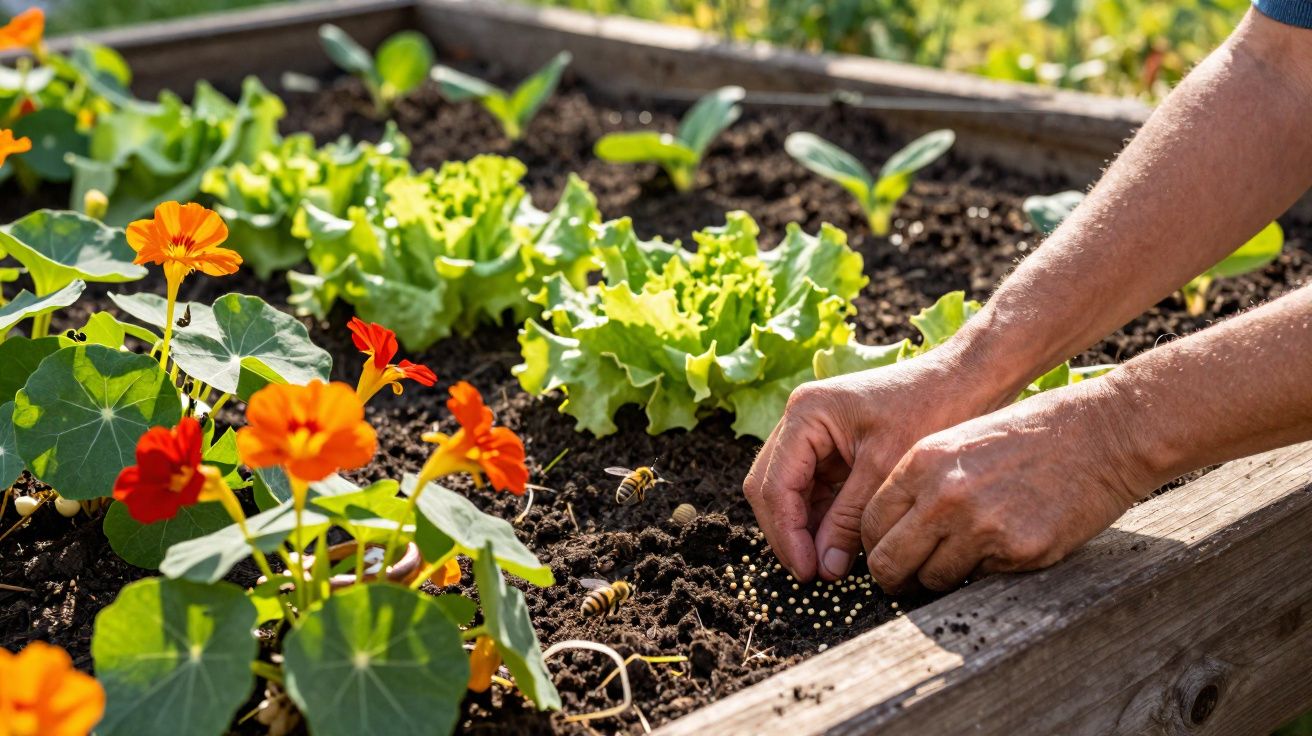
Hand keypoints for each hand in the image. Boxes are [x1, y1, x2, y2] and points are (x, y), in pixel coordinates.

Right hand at [743, 350, 1006, 581]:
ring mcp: (813, 433)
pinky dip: (821, 518)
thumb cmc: (930, 411)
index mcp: (806, 414)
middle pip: (770, 488)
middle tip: (813, 574)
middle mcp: (800, 420)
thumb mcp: (885, 471)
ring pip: (788, 492)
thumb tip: (824, 569)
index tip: (807, 573)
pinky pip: (813, 489)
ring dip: (803, 528)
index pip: (775, 485)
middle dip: (788, 533)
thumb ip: (849, 520)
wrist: (965, 381)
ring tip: (828, 566)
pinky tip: (838, 546)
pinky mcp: (831, 447)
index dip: (786, 534)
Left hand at [861, 378, 1152, 592]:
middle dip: (894, 577)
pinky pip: (982, 580)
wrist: (1101, 434)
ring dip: (943, 578)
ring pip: (933, 579)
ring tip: (965, 558)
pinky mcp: (1017, 551)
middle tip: (907, 581)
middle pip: (888, 562)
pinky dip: (989, 572)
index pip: (870, 523)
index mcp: (921, 463)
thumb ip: (921, 483)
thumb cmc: (1029, 436)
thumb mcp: (958, 442)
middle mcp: (943, 496)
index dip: (875, 546)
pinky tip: (1008, 545)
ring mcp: (980, 526)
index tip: (888, 554)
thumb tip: (891, 532)